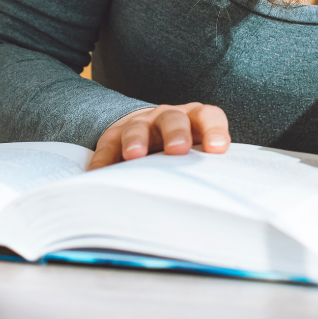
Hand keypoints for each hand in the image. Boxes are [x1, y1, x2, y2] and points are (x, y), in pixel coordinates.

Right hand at [88, 102, 230, 169]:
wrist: (145, 134)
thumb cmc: (180, 152)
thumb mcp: (196, 152)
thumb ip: (204, 166)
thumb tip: (217, 201)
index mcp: (193, 120)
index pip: (208, 117)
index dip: (214, 130)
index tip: (218, 149)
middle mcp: (166, 118)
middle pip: (173, 120)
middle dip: (176, 133)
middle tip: (178, 150)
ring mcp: (139, 125)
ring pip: (138, 128)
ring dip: (137, 140)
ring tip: (134, 156)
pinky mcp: (114, 137)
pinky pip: (106, 148)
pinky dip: (103, 162)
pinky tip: (99, 176)